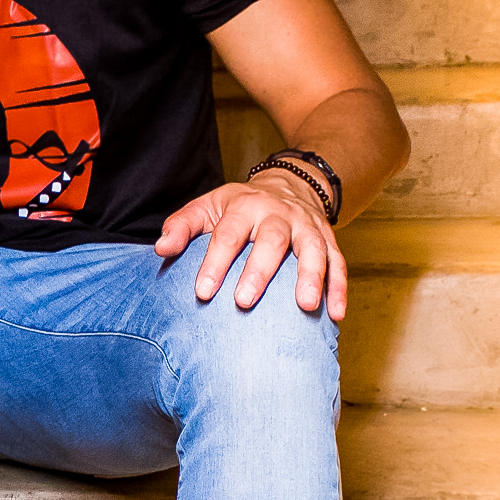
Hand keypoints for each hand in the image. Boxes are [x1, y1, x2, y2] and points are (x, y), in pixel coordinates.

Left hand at [155, 175, 347, 319]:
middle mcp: (278, 214)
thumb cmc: (239, 207)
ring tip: (304, 306)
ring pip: (312, 249)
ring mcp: (306, 227)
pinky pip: (338, 262)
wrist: (289, 184)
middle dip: (259, 271)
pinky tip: (336, 314)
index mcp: (245, 206)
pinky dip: (339, 288)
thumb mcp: (207, 207)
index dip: (215, 262)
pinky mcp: (328, 240)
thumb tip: (161, 249)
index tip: (202, 292)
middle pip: (271, 240)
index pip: (228, 234)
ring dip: (311, 276)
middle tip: (243, 301)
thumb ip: (182, 226)